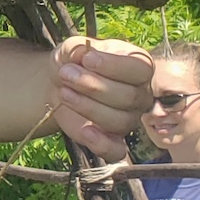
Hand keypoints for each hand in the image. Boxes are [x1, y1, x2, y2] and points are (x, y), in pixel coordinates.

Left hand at [48, 37, 153, 159]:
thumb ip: (77, 48)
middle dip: (92, 86)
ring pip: (119, 121)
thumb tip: (84, 53)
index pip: (140, 69)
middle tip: (65, 74)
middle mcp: (140, 95)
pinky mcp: (112, 139)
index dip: (113, 66)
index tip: (86, 59)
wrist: (59, 83)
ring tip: (64, 92)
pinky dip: (101, 144)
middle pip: (128, 97)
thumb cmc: (74, 62)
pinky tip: (86, 131)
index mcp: (139, 67)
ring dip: (87, 106)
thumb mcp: (71, 48)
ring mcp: (129, 119)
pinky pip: (116, 151)